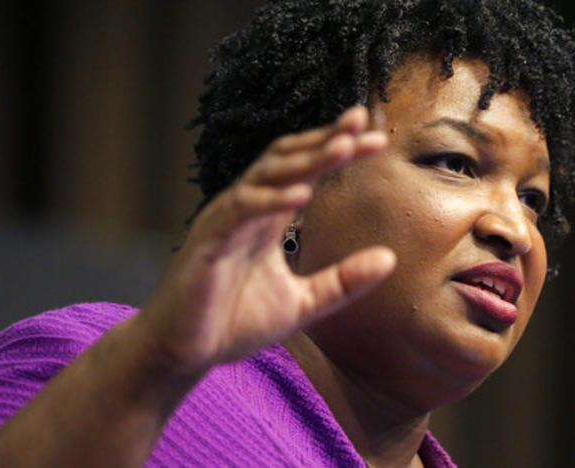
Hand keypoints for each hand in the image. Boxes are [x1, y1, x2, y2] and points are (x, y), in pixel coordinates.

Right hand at [140, 107, 395, 373]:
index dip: (336, 151)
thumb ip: (343, 281)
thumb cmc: (234, 322)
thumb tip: (391, 258)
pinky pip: (239, 211)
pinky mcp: (207, 242)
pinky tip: (301, 195)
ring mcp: (225, 221)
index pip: (305, 172)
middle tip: (361, 121)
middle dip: (325, 140)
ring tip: (343, 147)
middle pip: (287, 161)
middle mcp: (246, 209)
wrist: (184, 353)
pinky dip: (269, 199)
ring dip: (305, 161)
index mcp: (267, 218)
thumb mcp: (304, 303)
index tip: (376, 138)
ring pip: (265, 177)